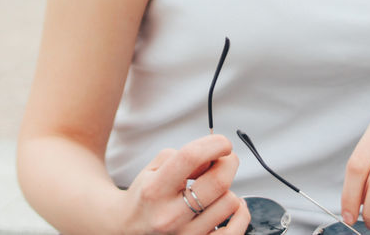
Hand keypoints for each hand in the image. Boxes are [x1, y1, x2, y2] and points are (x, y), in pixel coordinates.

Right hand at [118, 133, 249, 234]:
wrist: (128, 229)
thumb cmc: (146, 196)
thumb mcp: (154, 168)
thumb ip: (184, 157)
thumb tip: (215, 157)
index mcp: (155, 190)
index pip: (191, 158)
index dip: (214, 144)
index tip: (222, 142)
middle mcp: (169, 216)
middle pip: (218, 182)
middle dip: (229, 162)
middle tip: (226, 158)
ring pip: (230, 202)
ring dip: (227, 189)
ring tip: (214, 189)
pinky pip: (236, 231)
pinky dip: (241, 214)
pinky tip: (231, 204)